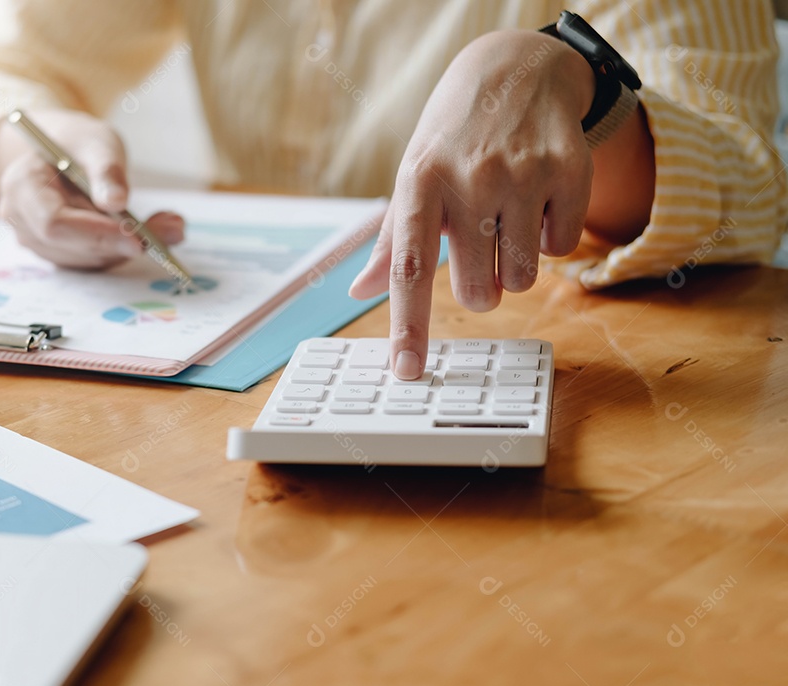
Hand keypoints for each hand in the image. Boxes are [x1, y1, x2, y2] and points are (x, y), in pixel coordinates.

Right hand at [0, 109, 184, 269]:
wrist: (64, 153)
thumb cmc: (78, 144)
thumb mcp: (97, 144)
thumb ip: (106, 171)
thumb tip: (117, 202)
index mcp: (21, 187)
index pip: (54, 223)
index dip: (95, 234)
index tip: (137, 237)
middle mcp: (22, 220)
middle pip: (71, 247)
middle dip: (120, 243)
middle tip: (170, 231)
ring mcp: (37, 241)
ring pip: (86, 259)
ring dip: (127, 248)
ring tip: (168, 227)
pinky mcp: (59, 253)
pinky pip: (93, 261)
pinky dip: (123, 250)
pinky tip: (148, 233)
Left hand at [349, 30, 594, 379]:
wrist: (515, 71)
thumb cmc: (452, 139)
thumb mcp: (413, 178)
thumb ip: (391, 242)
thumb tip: (359, 292)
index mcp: (419, 183)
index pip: (410, 268)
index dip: (408, 326)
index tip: (407, 371)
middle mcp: (468, 178)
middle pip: (478, 290)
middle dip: (480, 288)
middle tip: (479, 252)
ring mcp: (522, 173)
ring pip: (523, 278)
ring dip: (515, 266)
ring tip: (506, 221)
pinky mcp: (569, 170)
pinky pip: (562, 248)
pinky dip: (550, 236)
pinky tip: (537, 199)